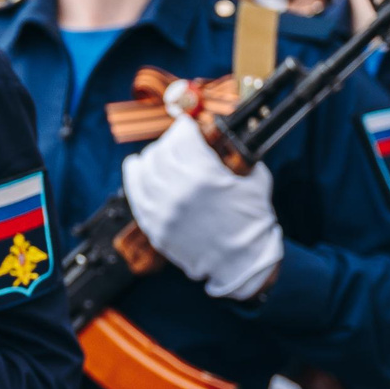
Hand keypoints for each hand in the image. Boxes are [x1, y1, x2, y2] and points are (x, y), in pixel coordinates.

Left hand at [121, 114, 284, 299]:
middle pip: (161, 151)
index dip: (184, 127)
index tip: (186, 126)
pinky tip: (136, 168)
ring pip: (144, 169)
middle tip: (176, 142)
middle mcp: (179, 191)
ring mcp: (163, 210)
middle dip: (170, 141)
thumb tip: (223, 141)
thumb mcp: (254, 180)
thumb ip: (238, 157)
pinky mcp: (154, 226)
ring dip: (150, 157)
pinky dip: (134, 177)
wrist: (243, 262)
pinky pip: (135, 194)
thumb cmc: (252, 222)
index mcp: (205, 175)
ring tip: (155, 154)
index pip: (182, 137)